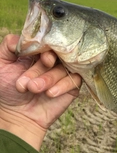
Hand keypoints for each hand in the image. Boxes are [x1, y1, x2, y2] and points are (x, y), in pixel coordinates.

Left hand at [0, 34, 81, 149]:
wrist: (16, 115)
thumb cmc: (7, 89)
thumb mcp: (1, 64)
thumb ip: (9, 46)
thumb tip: (24, 37)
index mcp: (37, 52)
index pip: (47, 42)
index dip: (46, 48)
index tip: (42, 58)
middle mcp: (52, 60)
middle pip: (56, 55)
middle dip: (41, 69)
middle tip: (29, 83)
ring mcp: (62, 72)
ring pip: (64, 68)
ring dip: (48, 79)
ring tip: (33, 89)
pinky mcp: (71, 86)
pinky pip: (74, 80)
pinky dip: (62, 86)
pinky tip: (50, 94)